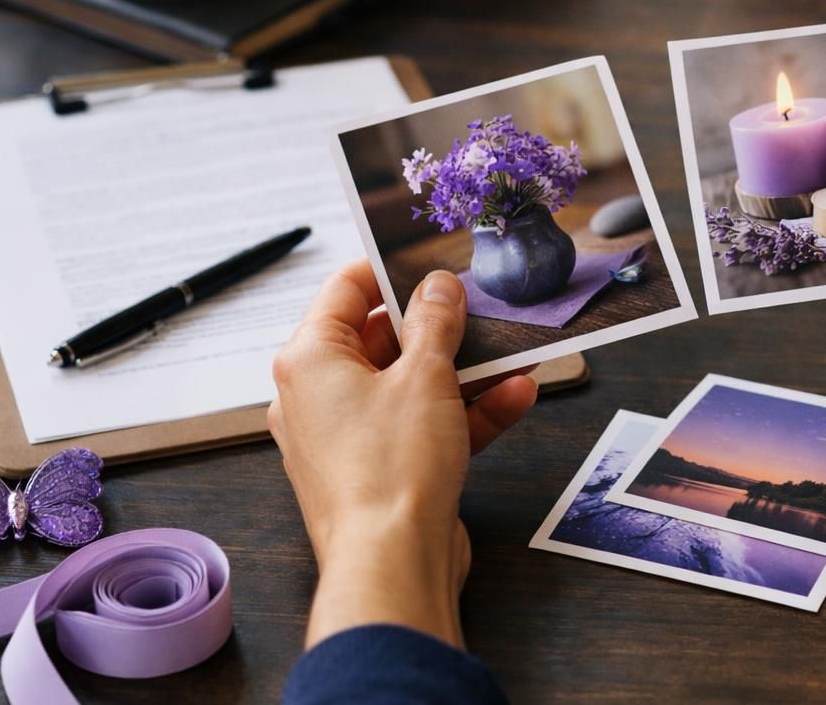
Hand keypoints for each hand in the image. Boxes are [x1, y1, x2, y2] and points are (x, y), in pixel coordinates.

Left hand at [268, 261, 536, 649]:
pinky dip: (464, 413)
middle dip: (440, 327)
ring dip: (464, 371)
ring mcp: (349, 436)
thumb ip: (436, 322)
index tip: (429, 262)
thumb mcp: (426, 375)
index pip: (344, 291)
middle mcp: (318, 396)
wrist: (394, 562)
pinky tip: (515, 398)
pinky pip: (422, 426)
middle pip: (382, 340)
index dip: (389, 271)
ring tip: (512, 354)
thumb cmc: (391, 471)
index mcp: (310, 360)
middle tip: (480, 309)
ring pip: (410, 386)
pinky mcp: (381, 469)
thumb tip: (438, 288)